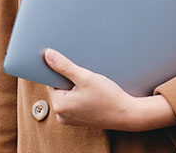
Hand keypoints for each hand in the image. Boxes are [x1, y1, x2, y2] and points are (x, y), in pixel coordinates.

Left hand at [43, 48, 175, 130]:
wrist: (128, 114)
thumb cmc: (109, 97)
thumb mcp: (86, 77)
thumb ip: (64, 66)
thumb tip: (47, 55)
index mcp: (59, 105)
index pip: (51, 81)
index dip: (59, 71)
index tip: (70, 65)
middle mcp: (61, 115)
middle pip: (59, 88)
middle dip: (69, 79)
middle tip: (85, 76)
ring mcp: (70, 119)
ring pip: (67, 95)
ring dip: (75, 87)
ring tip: (90, 85)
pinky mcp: (78, 120)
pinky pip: (74, 103)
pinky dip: (80, 95)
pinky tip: (92, 93)